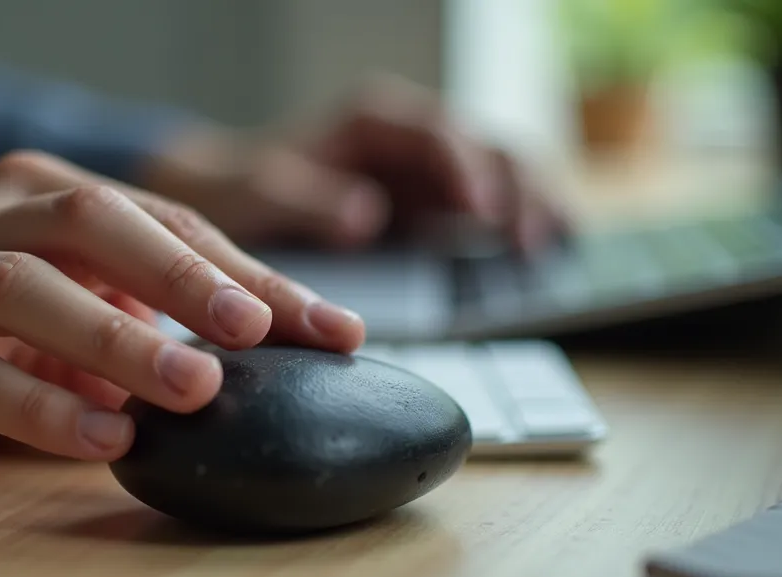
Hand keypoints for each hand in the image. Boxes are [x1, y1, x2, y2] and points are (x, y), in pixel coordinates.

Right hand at [0, 151, 363, 465]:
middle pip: (91, 224)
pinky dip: (41, 408)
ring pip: (24, 290)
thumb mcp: (49, 296)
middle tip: (261, 330)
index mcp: (32, 192)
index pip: (158, 221)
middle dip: (186, 276)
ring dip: (118, 339)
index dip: (246, 271)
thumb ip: (131, 307)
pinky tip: (106, 441)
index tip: (327, 327)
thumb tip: (256, 345)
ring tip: (196, 390)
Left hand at [143, 74, 569, 252]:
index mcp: (375, 122)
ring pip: (505, 171)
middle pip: (488, 148)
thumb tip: (364, 218)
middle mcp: (412, 137)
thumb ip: (307, 202)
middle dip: (517, 188)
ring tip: (550, 247)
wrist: (231, 197)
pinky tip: (546, 249)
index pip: (437, 136)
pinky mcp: (437, 204)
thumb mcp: (260, 193)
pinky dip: (524, 219)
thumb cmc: (242, 188)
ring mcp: (431, 170)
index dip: (466, 171)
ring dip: (534, 202)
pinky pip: (496, 203)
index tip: (482, 212)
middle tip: (528, 241)